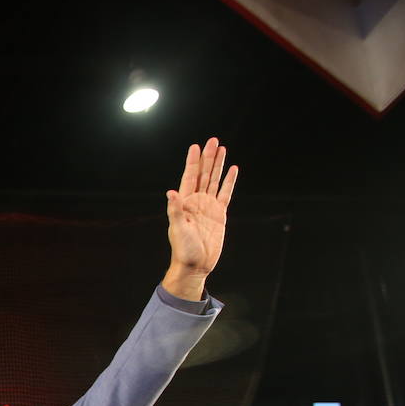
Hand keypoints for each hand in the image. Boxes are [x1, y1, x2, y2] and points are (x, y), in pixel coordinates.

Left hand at [162, 137, 237, 299]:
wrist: (196, 265)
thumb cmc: (183, 249)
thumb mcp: (177, 229)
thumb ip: (175, 210)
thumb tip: (171, 192)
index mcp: (185, 203)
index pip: (190, 177)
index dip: (193, 162)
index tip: (195, 146)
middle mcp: (197, 202)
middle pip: (204, 174)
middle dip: (208, 157)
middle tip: (213, 140)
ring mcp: (209, 207)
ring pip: (215, 180)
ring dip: (218, 165)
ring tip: (222, 149)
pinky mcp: (220, 214)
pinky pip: (226, 194)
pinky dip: (229, 182)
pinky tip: (233, 170)